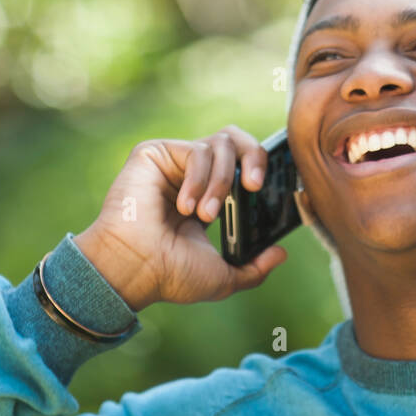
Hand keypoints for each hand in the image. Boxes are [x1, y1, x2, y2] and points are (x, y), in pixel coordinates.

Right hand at [73, 126, 286, 310]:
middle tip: (255, 184)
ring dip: (220, 183)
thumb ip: (253, 268)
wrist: (135, 269)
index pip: (242, 164)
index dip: (261, 167)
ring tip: (205, 215)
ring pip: (220, 145)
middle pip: (235, 139)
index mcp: (209, 196)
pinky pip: (196, 151)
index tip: (268, 189)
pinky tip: (184, 207)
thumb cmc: (170, 274)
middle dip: (254, 156)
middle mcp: (193, 174)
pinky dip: (199, 180)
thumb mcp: (222, 276)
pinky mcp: (155, 152)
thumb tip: (280, 254)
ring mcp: (174, 162)